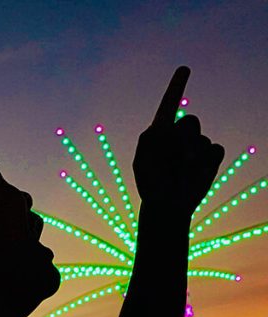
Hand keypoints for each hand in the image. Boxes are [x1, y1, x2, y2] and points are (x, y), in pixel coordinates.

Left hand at [133, 66, 224, 216]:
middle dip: (182, 140)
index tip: (184, 68)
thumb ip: (151, 139)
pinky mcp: (211, 157)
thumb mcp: (142, 160)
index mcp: (160, 132)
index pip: (169, 104)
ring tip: (180, 171)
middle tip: (172, 160)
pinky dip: (206, 162)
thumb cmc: (151, 182)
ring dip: (191, 155)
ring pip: (201, 139)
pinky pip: (216, 149)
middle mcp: (179, 134)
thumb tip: (169, 127)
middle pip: (190, 123)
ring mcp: (196, 145)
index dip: (177, 86)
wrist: (166, 204)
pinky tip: (195, 173)